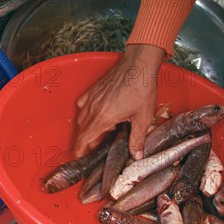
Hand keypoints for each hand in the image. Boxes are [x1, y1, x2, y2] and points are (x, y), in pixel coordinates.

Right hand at [74, 44, 164, 158]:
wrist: (139, 65)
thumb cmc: (142, 88)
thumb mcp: (143, 118)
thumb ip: (137, 138)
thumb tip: (136, 154)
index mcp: (103, 118)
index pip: (84, 139)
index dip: (80, 150)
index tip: (80, 157)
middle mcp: (93, 108)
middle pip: (82, 130)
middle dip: (87, 141)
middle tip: (98, 146)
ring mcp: (92, 97)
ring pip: (82, 117)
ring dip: (88, 127)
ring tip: (102, 130)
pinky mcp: (94, 89)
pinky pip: (83, 104)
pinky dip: (86, 111)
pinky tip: (96, 113)